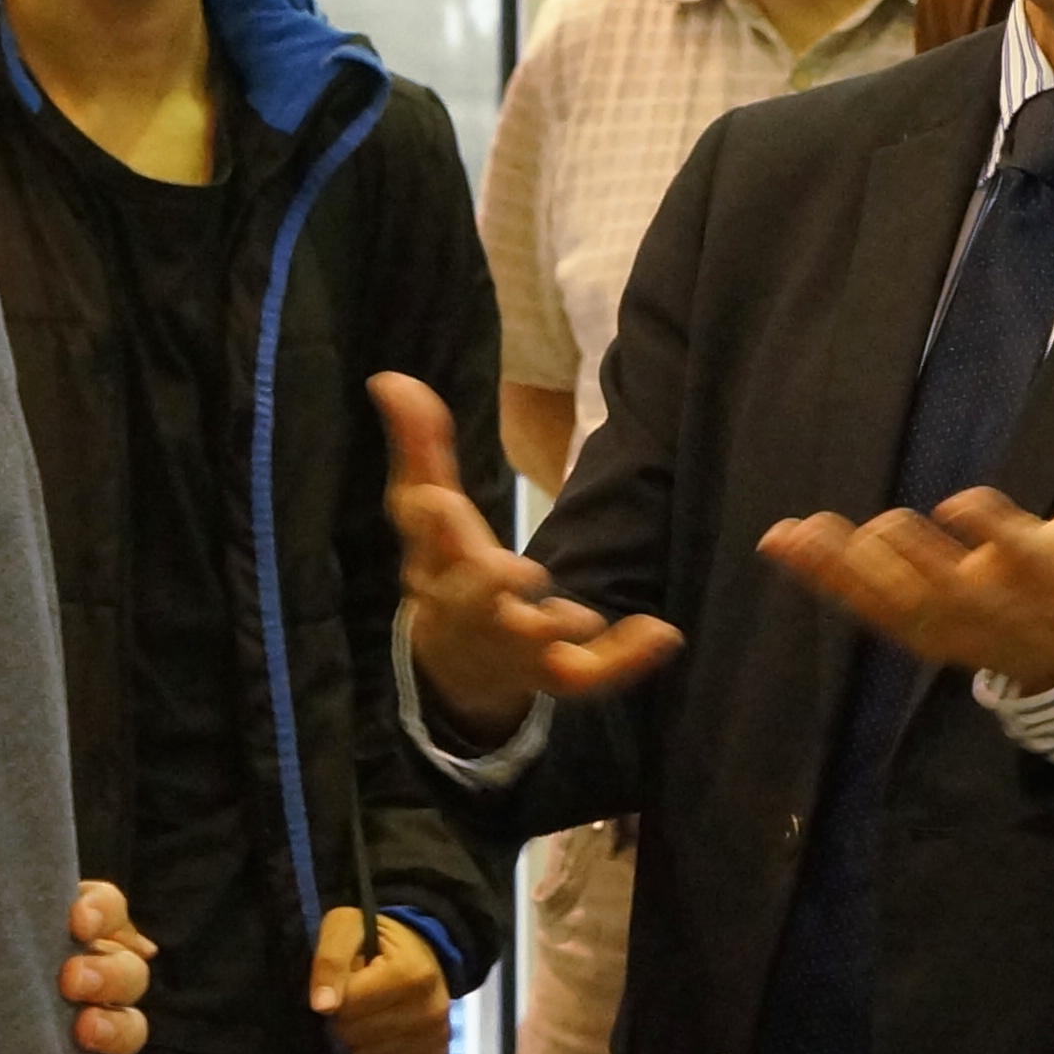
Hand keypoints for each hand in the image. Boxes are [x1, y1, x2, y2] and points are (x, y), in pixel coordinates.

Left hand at [62, 879, 154, 1053]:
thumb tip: (1, 894)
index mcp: (71, 935)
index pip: (107, 908)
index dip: (102, 911)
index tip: (77, 921)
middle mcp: (91, 978)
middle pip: (129, 970)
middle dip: (109, 973)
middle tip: (71, 980)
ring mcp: (92, 1030)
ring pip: (131, 1024)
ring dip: (117, 1026)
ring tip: (85, 1031)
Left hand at [309, 907, 451, 1053]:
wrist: (423, 948)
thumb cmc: (377, 938)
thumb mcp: (345, 928)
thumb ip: (330, 961)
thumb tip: (322, 1007)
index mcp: (411, 974)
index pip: (348, 1006)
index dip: (336, 995)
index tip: (346, 980)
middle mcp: (431, 1010)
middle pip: (357, 1035)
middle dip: (345, 1018)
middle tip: (357, 997)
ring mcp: (437, 1035)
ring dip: (358, 1039)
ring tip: (370, 1012)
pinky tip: (381, 1031)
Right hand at [370, 372, 681, 741]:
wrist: (455, 669)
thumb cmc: (444, 569)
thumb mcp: (425, 510)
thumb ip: (420, 445)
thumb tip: (391, 377)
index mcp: (438, 564)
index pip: (428, 541)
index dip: (433, 522)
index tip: (438, 500)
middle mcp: (471, 609)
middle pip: (473, 601)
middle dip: (489, 585)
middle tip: (519, 570)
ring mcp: (516, 646)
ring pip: (531, 646)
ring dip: (554, 627)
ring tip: (580, 615)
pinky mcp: (558, 674)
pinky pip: (591, 676)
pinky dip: (627, 659)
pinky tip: (663, 632)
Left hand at [760, 437, 1053, 692]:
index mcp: (1036, 571)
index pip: (1012, 549)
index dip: (985, 527)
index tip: (957, 503)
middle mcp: (986, 602)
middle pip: (937, 583)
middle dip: (905, 557)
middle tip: (875, 526)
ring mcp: (946, 624)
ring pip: (888, 599)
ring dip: (839, 568)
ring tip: (792, 535)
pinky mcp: (916, 632)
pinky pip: (864, 607)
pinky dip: (822, 579)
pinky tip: (781, 545)